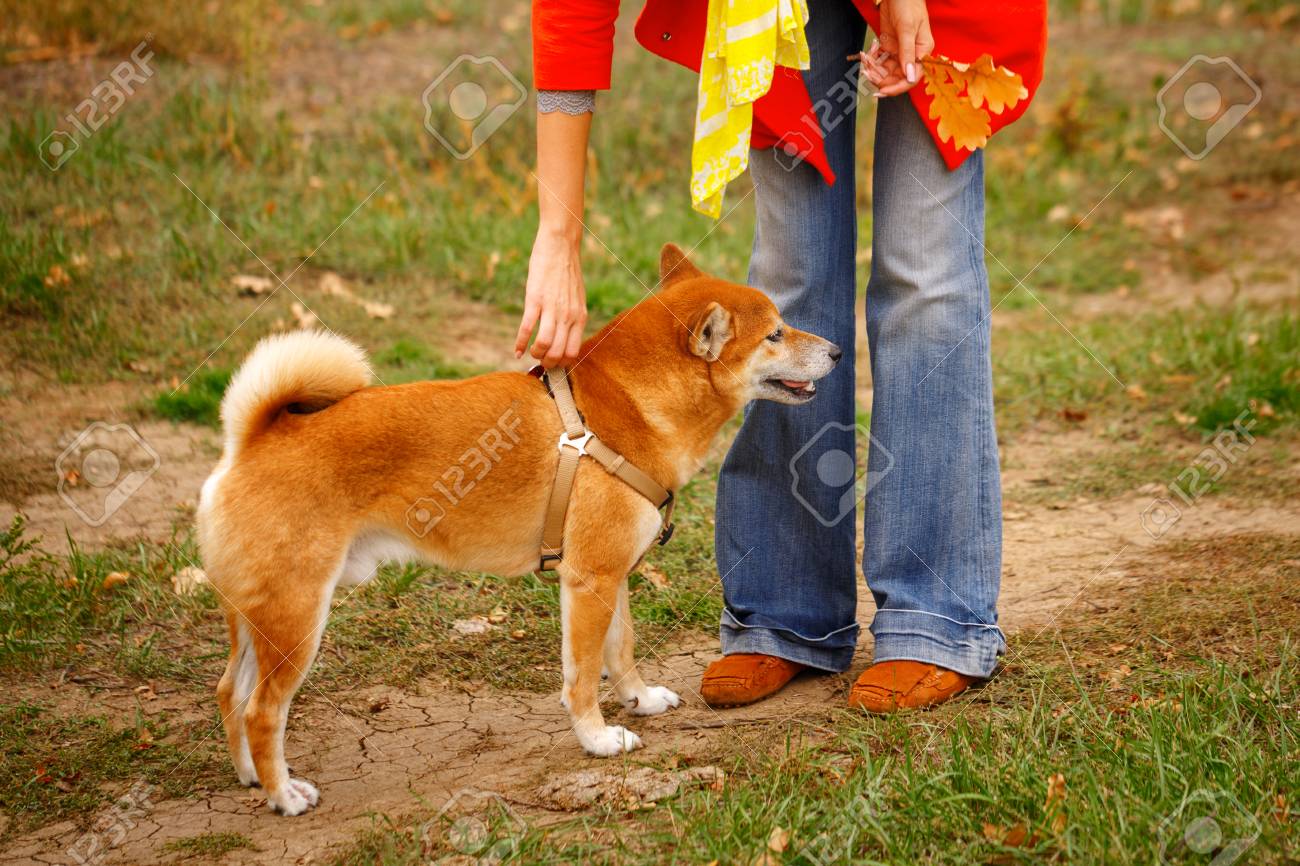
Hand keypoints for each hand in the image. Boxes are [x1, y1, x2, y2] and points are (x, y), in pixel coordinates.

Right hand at [515, 228, 586, 366]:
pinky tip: (516, 351)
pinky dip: (519, 343)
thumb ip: (573, 316)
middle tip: (540, 360)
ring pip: (543, 345)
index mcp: (579, 317)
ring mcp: (551, 308)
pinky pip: (527, 328)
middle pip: (558, 353)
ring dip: (535, 355)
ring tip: (530, 354)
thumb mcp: (577, 297)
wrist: (560, 245)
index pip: (573, 352)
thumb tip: (565, 334)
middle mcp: (568, 316)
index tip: (553, 362)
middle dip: (547, 363)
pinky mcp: (535, 299)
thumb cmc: (567, 271)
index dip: (562, 363)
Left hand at [853, 0, 933, 97]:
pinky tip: (866, 54)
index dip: (898, 87)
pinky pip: (879, 62)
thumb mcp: (907, 28)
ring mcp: (900, 52)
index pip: (912, 78)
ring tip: (865, 59)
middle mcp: (912, 55)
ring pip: (886, 72)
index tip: (882, 91)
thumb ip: (907, 53)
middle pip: (897, 78)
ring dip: (874, 69)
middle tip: (867, 72)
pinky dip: (871, 61)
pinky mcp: (889, 48)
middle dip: (881, 78)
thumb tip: (910, 77)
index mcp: (922, 52)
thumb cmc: (908, 4)